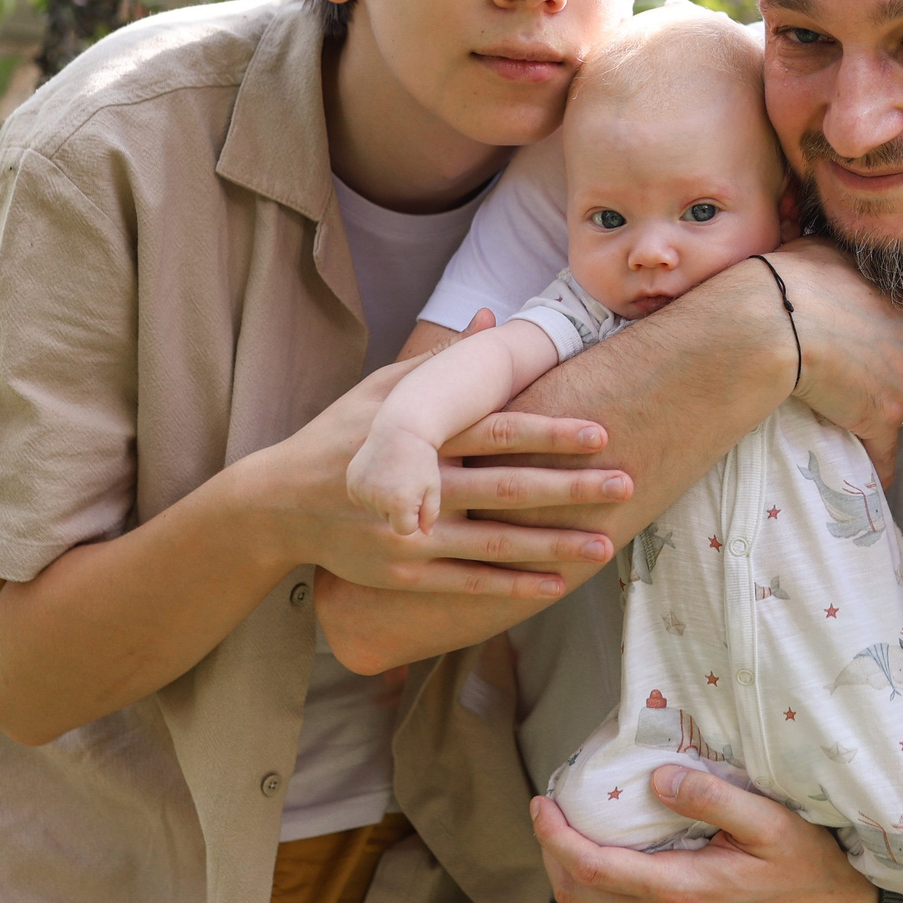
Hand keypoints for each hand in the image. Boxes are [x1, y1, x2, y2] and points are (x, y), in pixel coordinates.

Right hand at [243, 357, 631, 599]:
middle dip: (569, 489)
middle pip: (506, 489)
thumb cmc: (336, 436)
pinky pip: (468, 583)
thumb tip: (491, 316)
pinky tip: (555, 584)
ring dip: (554, 545)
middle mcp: (420, 488)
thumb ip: (440, 360)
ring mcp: (411, 535)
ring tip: (606, 543)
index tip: (599, 430)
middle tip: (625, 483)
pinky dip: (513, 586)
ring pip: (495, 543)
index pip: (496, 433)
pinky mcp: (404, 573)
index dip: (549, 432)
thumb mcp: (379, 389)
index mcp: (421, 437)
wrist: (276, 505)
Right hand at [345, 415, 444, 535]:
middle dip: (397, 507)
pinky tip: (379, 474)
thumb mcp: (433, 487)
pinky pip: (360, 498)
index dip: (413, 515)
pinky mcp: (351, 480)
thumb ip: (430, 514)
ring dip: (382, 499)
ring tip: (393, 475)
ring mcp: (361, 488)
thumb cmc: (423, 459)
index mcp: (399, 503)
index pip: (404, 530)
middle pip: (387, 519)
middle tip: (405, 481)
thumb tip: (426, 535)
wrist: (401, 429)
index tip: (417, 497)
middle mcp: (376, 498)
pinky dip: (368, 491)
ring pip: (373, 508)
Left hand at [530, 766, 878, 902]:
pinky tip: (611, 854)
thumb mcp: (769, 821)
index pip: (592, 868)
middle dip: (552, 852)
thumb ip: (712, 797)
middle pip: (580, 894)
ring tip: (573, 826)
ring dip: (572, 869)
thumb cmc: (808, 866)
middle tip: (550, 810)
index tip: (542, 802)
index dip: (555, 837)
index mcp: (682, 892)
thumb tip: (657, 779)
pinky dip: (599, 885)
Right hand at [768, 239, 902, 484]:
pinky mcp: (884, 421)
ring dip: (881, 412)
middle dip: (899, 376)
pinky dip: (877, 466)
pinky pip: (887, 455)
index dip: (900, 341)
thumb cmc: (798, 279)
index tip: (876, 348)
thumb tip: (843, 266)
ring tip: (849, 412)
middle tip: (861, 377)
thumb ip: (857, 269)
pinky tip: (871, 479)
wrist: (776, 321)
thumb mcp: (835, 254)